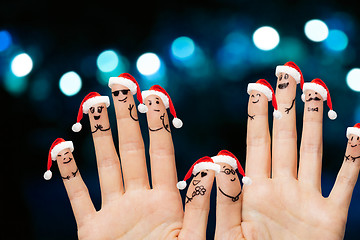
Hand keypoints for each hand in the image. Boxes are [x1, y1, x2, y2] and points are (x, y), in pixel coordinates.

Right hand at [55, 84, 207, 238]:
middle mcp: (140, 200)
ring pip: (105, 166)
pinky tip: (62, 149)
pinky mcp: (92, 231)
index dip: (157, 123)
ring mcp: (115, 213)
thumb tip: (216, 164)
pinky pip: (77, 198)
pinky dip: (68, 175)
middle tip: (120, 84)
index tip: (153, 95)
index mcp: (168, 201)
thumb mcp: (194, 239)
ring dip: (99, 136)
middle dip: (126, 118)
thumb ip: (202, 204)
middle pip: (131, 150)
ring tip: (94, 105)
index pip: (162, 152)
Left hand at [214, 76, 359, 238]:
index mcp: (256, 191)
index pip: (257, 142)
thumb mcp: (232, 234)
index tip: (258, 86)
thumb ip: (228, 200)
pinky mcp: (331, 216)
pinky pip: (344, 183)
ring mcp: (307, 199)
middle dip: (287, 106)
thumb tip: (220, 162)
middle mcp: (282, 187)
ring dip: (316, 122)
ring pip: (313, 151)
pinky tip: (356, 133)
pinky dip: (352, 159)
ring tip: (316, 90)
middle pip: (285, 138)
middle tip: (288, 73)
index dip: (258, 114)